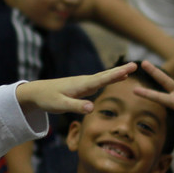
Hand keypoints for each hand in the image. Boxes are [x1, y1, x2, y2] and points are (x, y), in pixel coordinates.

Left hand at [15, 62, 135, 116]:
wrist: (37, 92)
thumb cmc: (48, 99)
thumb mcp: (60, 105)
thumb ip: (76, 106)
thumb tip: (92, 108)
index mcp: (81, 85)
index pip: (101, 79)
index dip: (115, 75)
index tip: (128, 70)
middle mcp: (84, 81)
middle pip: (106, 75)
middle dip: (120, 71)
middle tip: (136, 65)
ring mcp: (84, 83)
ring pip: (104, 77)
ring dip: (117, 73)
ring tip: (130, 69)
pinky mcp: (83, 87)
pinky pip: (100, 81)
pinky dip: (111, 78)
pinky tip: (118, 77)